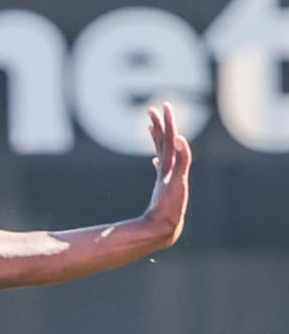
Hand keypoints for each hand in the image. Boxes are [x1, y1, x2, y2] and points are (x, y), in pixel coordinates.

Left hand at [141, 102, 191, 248]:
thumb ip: (158, 170)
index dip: (156, 131)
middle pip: (166, 141)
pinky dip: (182, 150)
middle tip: (155, 107)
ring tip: (163, 114)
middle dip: (162, 124)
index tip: (151, 119)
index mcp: (165, 168)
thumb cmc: (160, 212)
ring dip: (168, 129)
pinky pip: (183, 162)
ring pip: (172, 146)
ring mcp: (176, 174)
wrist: (164, 226)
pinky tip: (178, 139)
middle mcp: (171, 168)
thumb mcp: (158, 186)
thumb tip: (153, 159)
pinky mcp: (180, 181)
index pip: (160, 145)